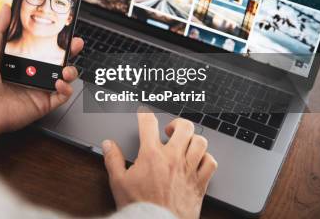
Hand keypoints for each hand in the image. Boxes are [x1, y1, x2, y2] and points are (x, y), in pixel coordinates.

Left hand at [0, 5, 83, 151]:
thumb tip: (6, 8)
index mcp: (22, 62)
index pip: (43, 47)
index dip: (55, 39)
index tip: (63, 30)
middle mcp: (32, 74)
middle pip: (58, 60)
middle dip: (71, 51)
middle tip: (76, 43)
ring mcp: (39, 89)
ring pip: (64, 78)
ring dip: (71, 71)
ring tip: (66, 69)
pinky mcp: (43, 103)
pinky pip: (62, 96)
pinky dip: (66, 89)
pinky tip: (59, 82)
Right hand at [102, 110, 216, 218]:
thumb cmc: (139, 206)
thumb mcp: (118, 182)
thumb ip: (113, 160)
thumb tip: (108, 144)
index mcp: (151, 155)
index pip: (149, 124)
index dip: (145, 114)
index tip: (144, 113)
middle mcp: (173, 158)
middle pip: (184, 127)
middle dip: (177, 123)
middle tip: (170, 130)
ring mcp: (188, 170)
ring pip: (200, 142)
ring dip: (192, 140)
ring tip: (185, 143)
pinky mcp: (200, 183)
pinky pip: (210, 162)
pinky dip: (206, 158)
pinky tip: (197, 160)